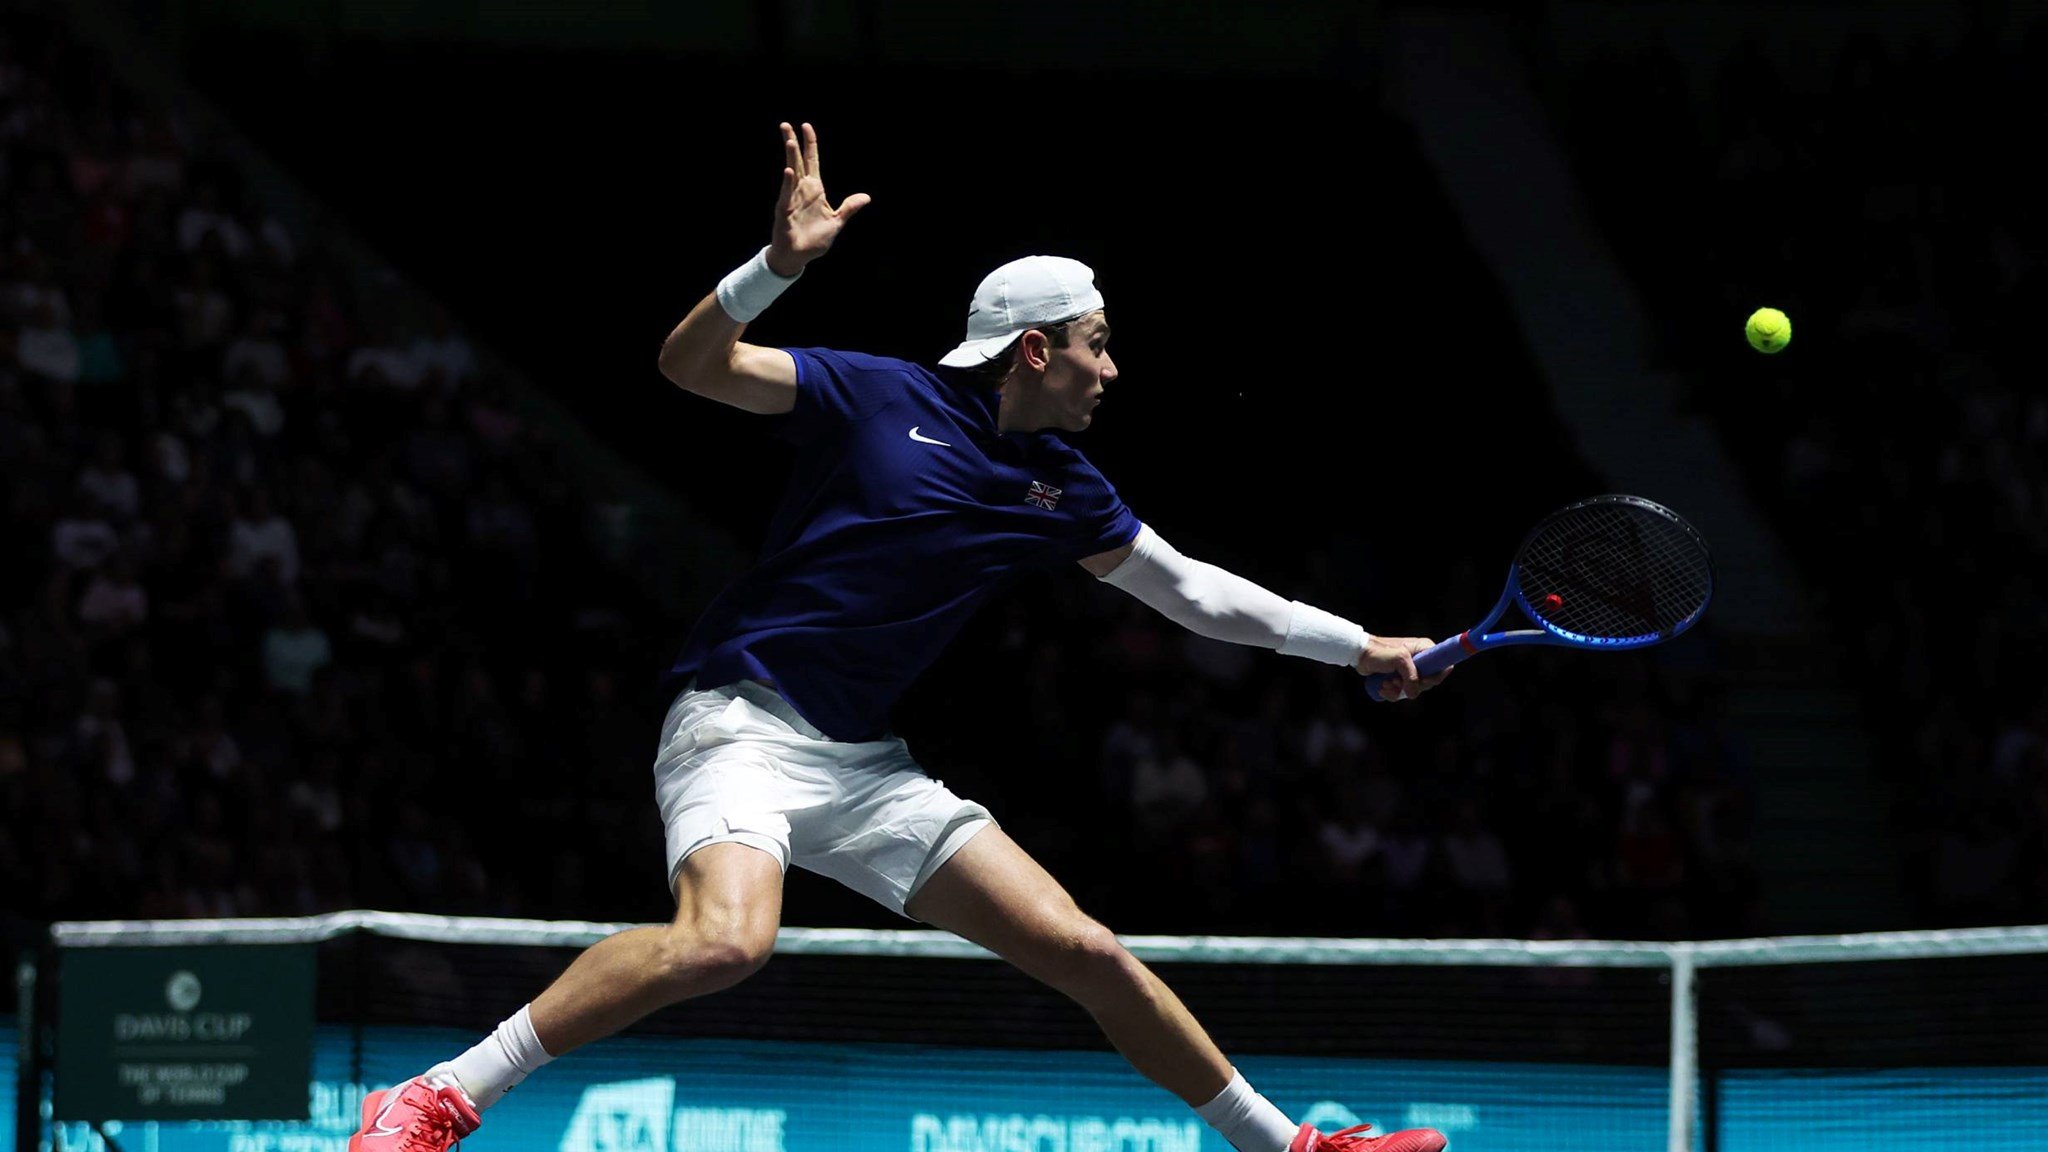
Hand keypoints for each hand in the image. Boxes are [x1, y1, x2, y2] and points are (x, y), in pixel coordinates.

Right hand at [768, 122, 870, 275]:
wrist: (799, 257)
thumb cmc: (815, 240)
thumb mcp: (837, 221)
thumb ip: (849, 207)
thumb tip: (866, 197)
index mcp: (815, 190)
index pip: (812, 161)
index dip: (810, 144)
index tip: (806, 126)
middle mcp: (801, 190)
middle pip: (797, 161)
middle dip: (792, 143)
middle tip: (786, 124)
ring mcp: (792, 198)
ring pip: (791, 173)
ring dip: (790, 157)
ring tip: (790, 140)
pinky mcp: (785, 210)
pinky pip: (787, 194)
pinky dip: (788, 183)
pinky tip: (789, 171)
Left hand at [1355, 635, 1451, 700]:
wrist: (1360, 655)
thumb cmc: (1379, 652)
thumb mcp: (1399, 659)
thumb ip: (1411, 676)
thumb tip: (1414, 693)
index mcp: (1425, 649)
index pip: (1443, 665)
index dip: (1435, 677)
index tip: (1422, 680)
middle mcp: (1421, 659)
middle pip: (1430, 682)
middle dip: (1412, 686)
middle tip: (1396, 681)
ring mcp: (1411, 670)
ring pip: (1415, 690)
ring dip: (1399, 691)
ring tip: (1386, 683)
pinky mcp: (1402, 678)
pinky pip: (1404, 692)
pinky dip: (1393, 693)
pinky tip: (1383, 687)